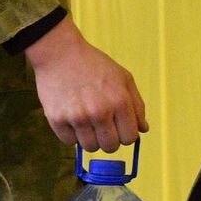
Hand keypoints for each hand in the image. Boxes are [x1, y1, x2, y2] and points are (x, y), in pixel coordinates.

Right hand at [24, 17, 148, 151]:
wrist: (60, 53)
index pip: (129, 138)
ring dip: (90, 138)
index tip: (119, 127)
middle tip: (102, 125)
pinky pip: (69, 142)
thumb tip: (143, 129)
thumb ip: (137, 105)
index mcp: (120, 101)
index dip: (125, 135)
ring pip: (90, 147)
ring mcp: (77, 116)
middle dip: (109, 139)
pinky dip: (71, 134)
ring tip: (86, 120)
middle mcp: (100, 111)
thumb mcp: (123, 78)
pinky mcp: (57, 119)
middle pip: (110, 147)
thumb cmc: (94, 64)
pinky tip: (72, 117)